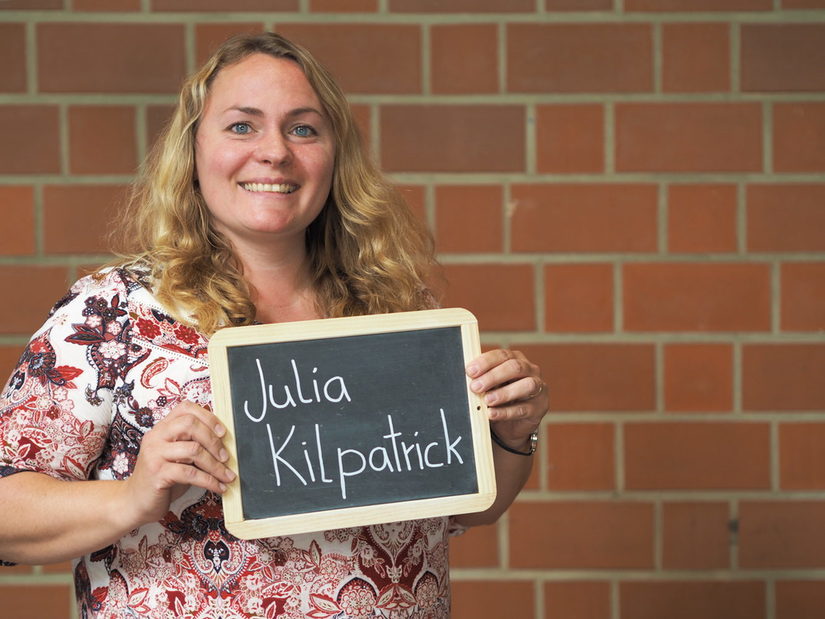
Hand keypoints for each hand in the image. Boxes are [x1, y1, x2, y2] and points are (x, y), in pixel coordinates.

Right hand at [120, 401, 234, 527]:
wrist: (134, 502)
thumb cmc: (162, 478)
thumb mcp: (177, 456)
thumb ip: (192, 443)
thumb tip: (224, 441)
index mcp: (162, 428)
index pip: (185, 409)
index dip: (208, 417)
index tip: (222, 433)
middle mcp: (156, 437)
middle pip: (190, 425)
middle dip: (213, 441)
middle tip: (226, 457)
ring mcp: (154, 454)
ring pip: (194, 450)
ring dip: (215, 465)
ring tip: (227, 476)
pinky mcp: (157, 474)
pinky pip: (190, 473)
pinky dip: (209, 481)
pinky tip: (218, 487)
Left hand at [466, 349, 547, 450]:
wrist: (513, 424)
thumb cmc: (500, 397)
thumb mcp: (491, 385)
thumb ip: (482, 378)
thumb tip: (466, 376)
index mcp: (516, 359)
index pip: (502, 355)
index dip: (486, 362)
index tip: (470, 371)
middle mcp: (531, 370)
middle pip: (515, 368)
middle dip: (493, 377)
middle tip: (475, 387)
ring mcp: (538, 389)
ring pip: (526, 386)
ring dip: (504, 393)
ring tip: (487, 400)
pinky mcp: (539, 407)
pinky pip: (523, 409)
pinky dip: (505, 412)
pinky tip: (492, 414)